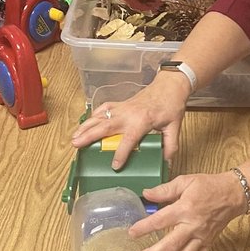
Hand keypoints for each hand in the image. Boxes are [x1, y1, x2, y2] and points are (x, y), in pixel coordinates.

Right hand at [70, 74, 189, 167]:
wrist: (169, 85)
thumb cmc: (171, 104)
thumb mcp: (174, 127)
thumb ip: (170, 145)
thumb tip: (166, 162)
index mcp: (142, 121)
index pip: (129, 140)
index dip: (121, 153)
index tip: (115, 165)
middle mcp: (128, 114)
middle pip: (105, 126)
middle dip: (89, 136)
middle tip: (76, 145)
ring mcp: (122, 107)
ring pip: (100, 117)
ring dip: (86, 126)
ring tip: (74, 137)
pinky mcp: (120, 104)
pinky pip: (103, 109)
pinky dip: (93, 115)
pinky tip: (86, 123)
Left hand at [127, 170, 245, 250]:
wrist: (233, 195)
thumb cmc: (209, 186)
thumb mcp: (186, 181)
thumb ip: (165, 189)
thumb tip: (146, 193)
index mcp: (185, 209)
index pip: (161, 220)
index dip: (144, 228)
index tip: (132, 233)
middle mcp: (193, 226)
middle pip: (171, 245)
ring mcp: (202, 237)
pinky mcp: (208, 244)